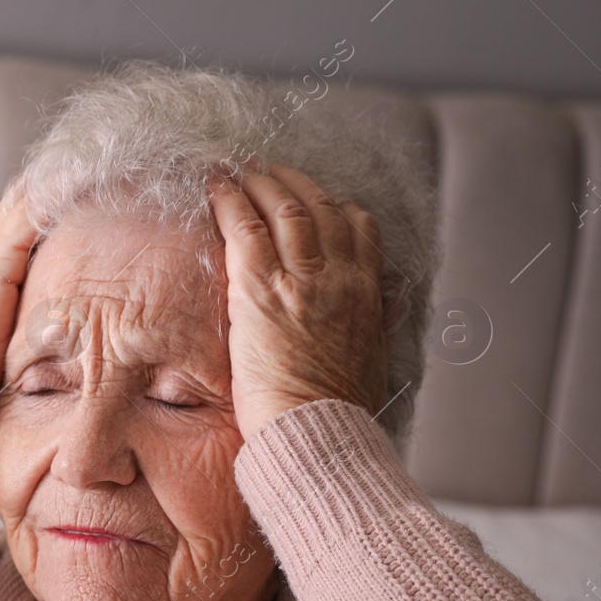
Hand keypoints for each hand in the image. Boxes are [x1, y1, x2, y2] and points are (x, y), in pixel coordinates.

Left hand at [209, 164, 388, 440]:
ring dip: (259, 183)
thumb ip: (375, 327)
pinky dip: (230, 200)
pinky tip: (215, 185)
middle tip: (267, 170)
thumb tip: (385, 311)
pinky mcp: (261, 290)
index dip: (333, 203)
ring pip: (283, 209)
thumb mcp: (373, 360)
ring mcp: (301, 279)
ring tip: (238, 170)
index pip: (359, 228)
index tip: (314, 196)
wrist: (317, 429)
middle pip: (319, 208)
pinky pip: (246, 228)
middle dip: (291, 183)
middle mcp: (339, 276)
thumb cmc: (337, 410)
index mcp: (367, 293)